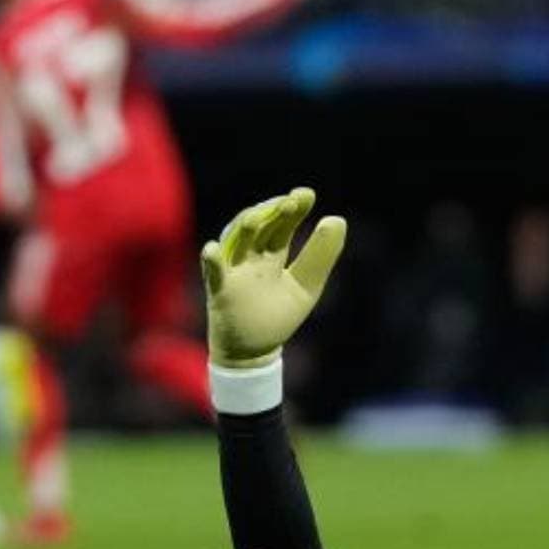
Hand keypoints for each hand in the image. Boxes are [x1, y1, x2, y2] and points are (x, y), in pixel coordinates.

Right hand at [201, 187, 346, 368]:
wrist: (253, 353)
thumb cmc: (277, 316)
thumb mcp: (307, 287)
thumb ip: (321, 256)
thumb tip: (337, 219)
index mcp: (272, 255)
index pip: (282, 225)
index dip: (293, 209)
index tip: (307, 195)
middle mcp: (251, 258)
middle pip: (261, 228)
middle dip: (273, 212)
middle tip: (292, 201)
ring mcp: (234, 272)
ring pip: (236, 243)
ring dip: (245, 227)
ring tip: (259, 215)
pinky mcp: (220, 292)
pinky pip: (213, 274)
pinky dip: (212, 261)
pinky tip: (212, 249)